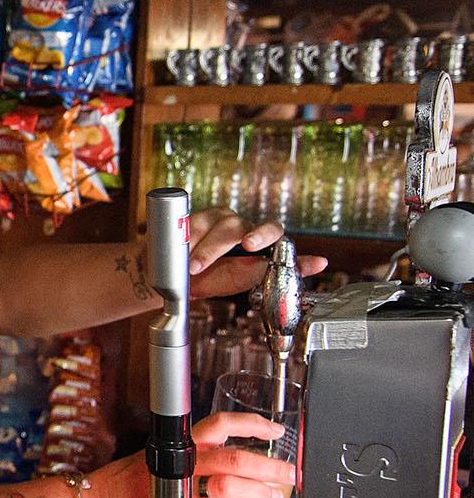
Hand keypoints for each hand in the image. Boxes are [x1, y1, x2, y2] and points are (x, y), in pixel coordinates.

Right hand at [91, 412, 296, 497]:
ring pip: (226, 485)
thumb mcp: (168, 459)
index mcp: (181, 444)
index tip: (275, 430)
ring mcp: (180, 488)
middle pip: (233, 458)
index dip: (251, 425)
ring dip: (257, 491)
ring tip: (273, 495)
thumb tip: (247, 470)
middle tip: (288, 474)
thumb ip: (203, 461)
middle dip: (268, 467)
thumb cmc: (135, 480)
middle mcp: (182, 462)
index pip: (220, 425)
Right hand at [183, 209, 327, 299]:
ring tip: (190, 268)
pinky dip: (183, 241)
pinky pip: (187, 225)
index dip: (262, 234)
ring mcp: (212, 218)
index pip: (270, 229)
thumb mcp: (244, 280)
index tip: (250, 245)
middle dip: (222, 244)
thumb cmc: (213, 279)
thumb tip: (321, 262)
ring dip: (201, 250)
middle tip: (214, 259)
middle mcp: (236, 224)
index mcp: (256, 238)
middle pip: (235, 227)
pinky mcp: (189, 217)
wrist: (176, 279)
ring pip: (210, 227)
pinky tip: (179, 252)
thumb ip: (280, 270)